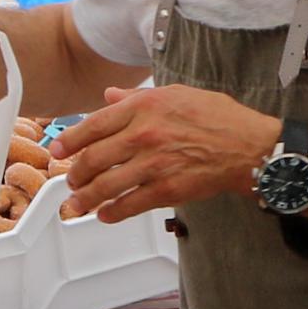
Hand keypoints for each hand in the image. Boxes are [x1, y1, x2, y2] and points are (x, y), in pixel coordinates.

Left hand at [56, 83, 276, 222]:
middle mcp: (144, 134)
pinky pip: (130, 204)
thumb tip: (109, 95)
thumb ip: (137, 97)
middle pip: (94, 158)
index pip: (93, 125)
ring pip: (106, 185)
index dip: (70, 141)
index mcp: (144, 107)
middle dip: (75, 173)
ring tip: (77, 204)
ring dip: (86, 198)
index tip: (58, 151)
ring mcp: (154, 163)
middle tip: (70, 180)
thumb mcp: (175, 94)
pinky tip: (104, 214)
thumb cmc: (218, 118)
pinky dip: (112, 212)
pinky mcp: (167, 189)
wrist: (249, 146)